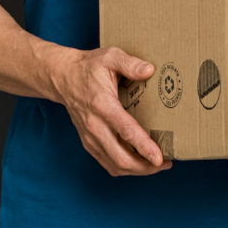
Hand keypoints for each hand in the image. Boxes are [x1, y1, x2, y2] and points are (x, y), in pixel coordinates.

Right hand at [50, 47, 170, 176]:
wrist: (62, 77)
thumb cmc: (88, 67)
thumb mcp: (110, 57)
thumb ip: (130, 63)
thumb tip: (150, 70)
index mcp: (102, 105)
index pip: (126, 131)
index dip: (144, 147)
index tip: (160, 158)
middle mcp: (95, 126)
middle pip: (121, 158)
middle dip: (146, 167)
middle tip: (165, 163)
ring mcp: (90, 137)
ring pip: (114, 166)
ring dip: (137, 170)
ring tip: (156, 165)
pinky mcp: (88, 143)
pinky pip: (108, 163)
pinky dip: (125, 168)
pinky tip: (139, 162)